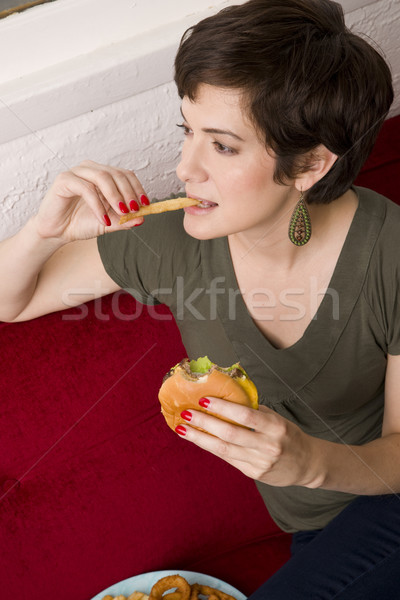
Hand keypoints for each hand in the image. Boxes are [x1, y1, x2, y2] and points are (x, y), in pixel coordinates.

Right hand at [33, 160, 146, 241]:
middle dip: (129, 193)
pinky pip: (86, 189)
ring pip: (103, 177)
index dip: (137, 188)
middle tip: (134, 210)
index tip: (145, 205)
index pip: (125, 174)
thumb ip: (125, 220)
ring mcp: (77, 172)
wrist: (57, 232)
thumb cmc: (81, 223)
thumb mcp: (109, 223)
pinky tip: (102, 219)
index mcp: (103, 175)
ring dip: (115, 196)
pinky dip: (97, 205)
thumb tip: (143, 218)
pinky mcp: (64, 180)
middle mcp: (91, 169)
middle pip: (116, 174)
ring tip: (122, 213)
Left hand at [176, 397, 320, 487]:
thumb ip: (255, 411)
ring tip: (183, 428)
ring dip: (200, 438)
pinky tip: (198, 439)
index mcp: (276, 427)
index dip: (223, 407)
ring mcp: (260, 462)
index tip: (204, 399)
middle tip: (186, 413)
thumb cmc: (288, 435)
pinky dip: (211, 447)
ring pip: (224, 449)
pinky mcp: (253, 473)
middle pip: (230, 434)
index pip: (245, 416)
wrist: (307, 464)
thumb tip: (227, 396)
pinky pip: (228, 458)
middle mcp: (268, 446)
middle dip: (205, 423)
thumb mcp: (277, 419)